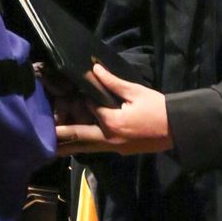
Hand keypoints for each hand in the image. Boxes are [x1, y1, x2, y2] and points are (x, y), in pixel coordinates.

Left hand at [55, 63, 172, 155]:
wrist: (178, 129)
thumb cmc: (159, 108)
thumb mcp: (136, 92)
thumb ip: (112, 82)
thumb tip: (94, 69)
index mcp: (113, 123)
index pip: (90, 110)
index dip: (82, 100)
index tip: (69, 93)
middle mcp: (110, 139)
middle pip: (80, 138)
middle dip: (61, 137)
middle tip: (43, 137)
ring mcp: (115, 148)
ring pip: (87, 147)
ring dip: (70, 146)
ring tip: (53, 148)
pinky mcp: (121, 151)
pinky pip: (98, 148)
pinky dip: (86, 146)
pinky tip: (77, 145)